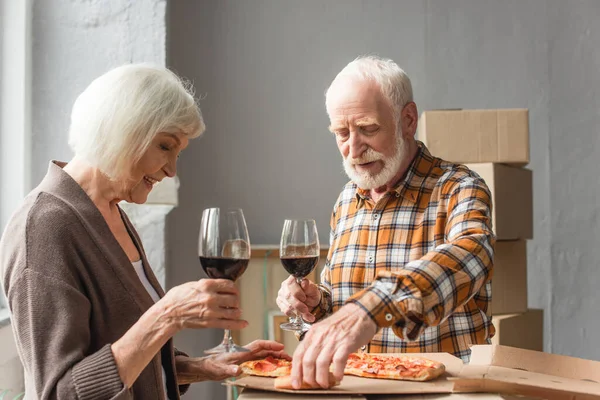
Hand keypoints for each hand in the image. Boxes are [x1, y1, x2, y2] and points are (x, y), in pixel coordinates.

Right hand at [158, 279, 247, 331]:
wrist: (169, 314)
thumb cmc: (177, 299)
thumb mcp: (192, 285)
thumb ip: (207, 285)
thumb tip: (218, 285)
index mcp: (206, 285)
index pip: (229, 285)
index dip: (234, 288)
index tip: (234, 291)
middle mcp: (211, 298)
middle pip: (234, 298)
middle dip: (236, 300)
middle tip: (234, 302)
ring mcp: (211, 311)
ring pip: (233, 311)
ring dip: (237, 311)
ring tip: (236, 311)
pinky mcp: (210, 323)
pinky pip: (228, 324)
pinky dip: (238, 324)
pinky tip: (244, 323)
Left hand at [176, 340, 290, 383]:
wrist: (206, 368)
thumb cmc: (213, 367)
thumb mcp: (220, 370)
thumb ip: (229, 370)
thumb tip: (238, 369)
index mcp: (241, 352)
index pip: (259, 344)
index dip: (270, 344)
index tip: (280, 346)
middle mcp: (245, 353)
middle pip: (264, 349)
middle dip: (277, 351)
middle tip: (288, 357)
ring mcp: (246, 357)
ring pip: (264, 355)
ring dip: (274, 356)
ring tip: (284, 361)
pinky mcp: (245, 362)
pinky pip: (260, 360)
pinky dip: (269, 362)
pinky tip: (274, 366)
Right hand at [276, 276, 320, 321]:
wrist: (309, 301)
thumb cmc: (311, 293)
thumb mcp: (313, 290)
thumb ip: (309, 287)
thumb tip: (304, 283)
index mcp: (293, 279)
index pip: (291, 283)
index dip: (297, 292)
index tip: (304, 298)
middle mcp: (285, 286)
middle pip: (287, 296)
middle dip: (298, 305)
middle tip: (306, 309)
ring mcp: (281, 295)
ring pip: (287, 305)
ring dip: (298, 311)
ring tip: (306, 313)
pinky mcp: (280, 303)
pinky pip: (286, 311)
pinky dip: (294, 314)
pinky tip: (300, 313)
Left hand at [291, 303, 376, 388]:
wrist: (360, 312)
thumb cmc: (342, 323)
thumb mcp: (323, 330)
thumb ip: (315, 344)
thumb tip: (308, 364)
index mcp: (312, 333)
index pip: (298, 354)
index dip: (295, 372)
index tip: (296, 383)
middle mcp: (320, 336)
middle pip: (307, 361)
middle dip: (309, 378)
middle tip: (314, 385)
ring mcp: (333, 339)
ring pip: (320, 364)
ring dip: (322, 378)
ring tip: (325, 384)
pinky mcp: (346, 343)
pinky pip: (338, 361)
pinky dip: (337, 372)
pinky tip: (338, 376)